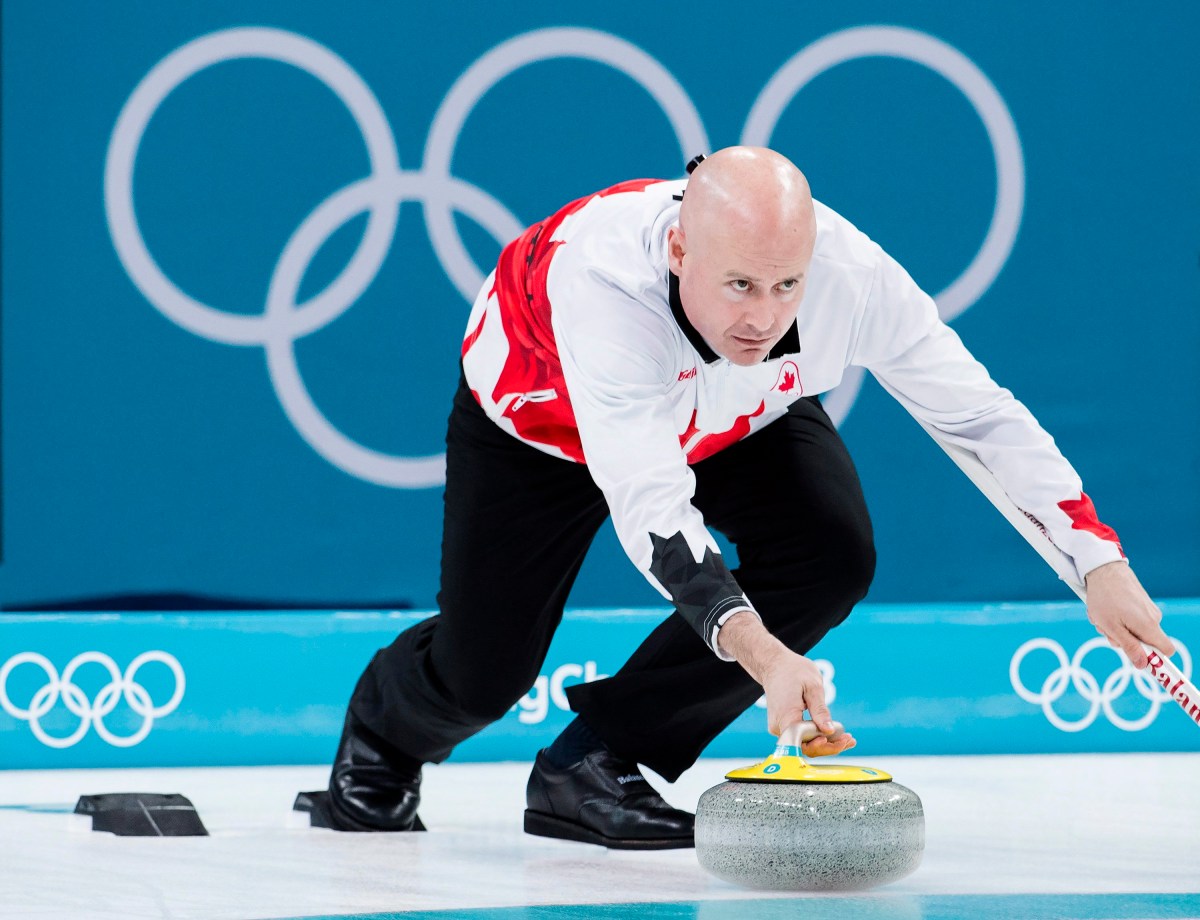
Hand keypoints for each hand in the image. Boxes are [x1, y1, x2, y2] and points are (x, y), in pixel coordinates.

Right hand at [717, 610, 855, 755]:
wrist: (774, 665)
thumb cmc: (792, 671)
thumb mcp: (812, 686)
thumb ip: (820, 710)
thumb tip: (829, 731)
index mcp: (785, 715)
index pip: (803, 741)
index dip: (822, 745)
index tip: (841, 740)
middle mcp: (778, 726)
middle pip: (805, 746)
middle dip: (829, 747)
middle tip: (849, 741)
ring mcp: (779, 727)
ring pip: (804, 744)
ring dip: (826, 744)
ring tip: (847, 740)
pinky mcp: (783, 726)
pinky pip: (802, 737)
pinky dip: (818, 738)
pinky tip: (835, 736)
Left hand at [1085, 561, 1174, 668]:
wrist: (1103, 569)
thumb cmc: (1104, 597)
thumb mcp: (1111, 627)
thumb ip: (1129, 647)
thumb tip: (1143, 665)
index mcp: (1149, 626)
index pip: (1167, 650)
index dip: (1157, 660)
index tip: (1142, 663)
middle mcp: (1153, 618)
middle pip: (1144, 642)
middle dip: (1124, 641)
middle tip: (1106, 630)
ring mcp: (1148, 609)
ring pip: (1134, 630)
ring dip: (1116, 628)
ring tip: (1102, 615)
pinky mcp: (1141, 602)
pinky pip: (1131, 618)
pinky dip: (1117, 617)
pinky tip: (1105, 608)